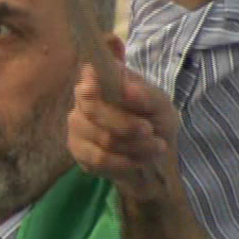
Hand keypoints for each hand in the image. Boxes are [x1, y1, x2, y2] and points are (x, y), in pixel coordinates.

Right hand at [67, 63, 180, 199]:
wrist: (155, 157)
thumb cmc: (155, 122)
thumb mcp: (161, 106)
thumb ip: (146, 96)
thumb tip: (128, 90)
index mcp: (101, 80)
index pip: (88, 77)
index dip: (89, 82)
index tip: (93, 87)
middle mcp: (82, 100)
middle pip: (93, 110)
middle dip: (127, 125)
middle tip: (150, 131)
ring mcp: (77, 126)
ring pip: (103, 138)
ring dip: (135, 146)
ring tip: (153, 146)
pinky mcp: (78, 151)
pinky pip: (99, 158)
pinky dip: (125, 161)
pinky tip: (136, 159)